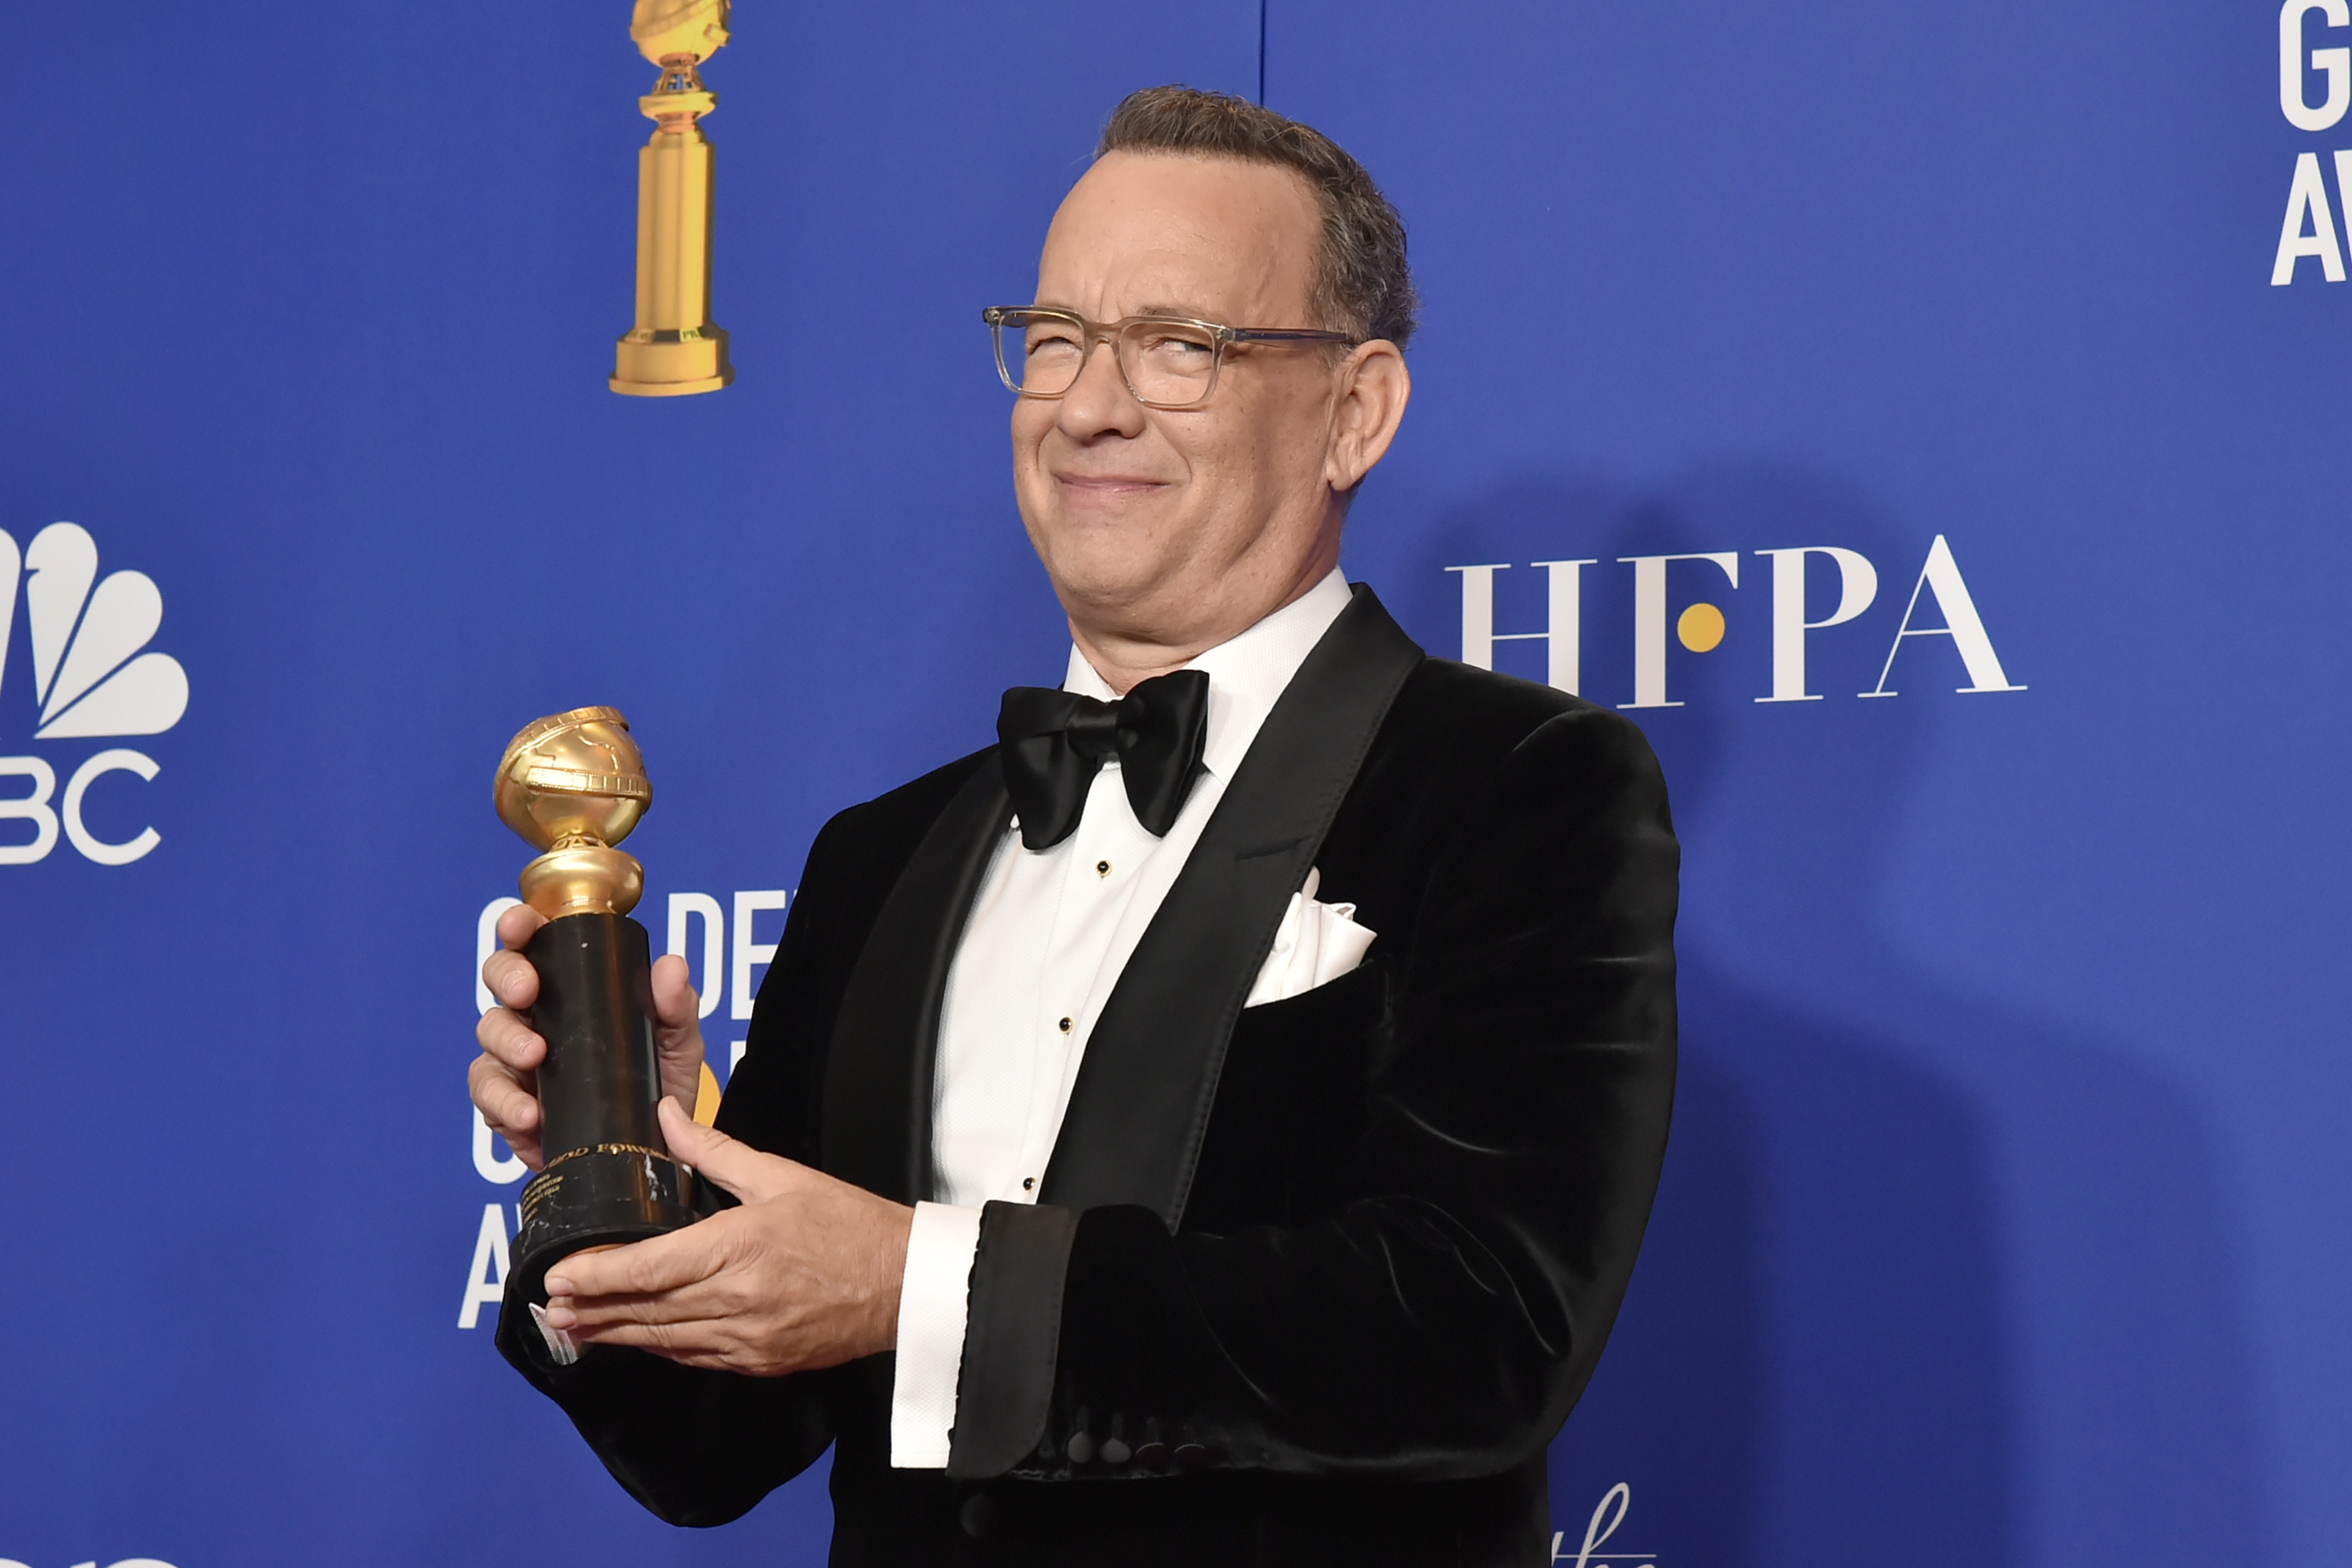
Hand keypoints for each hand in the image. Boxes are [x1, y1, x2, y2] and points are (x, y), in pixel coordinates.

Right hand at [469, 902, 707, 1170]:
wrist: (653, 1151)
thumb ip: (677, 1006)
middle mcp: (536, 1017)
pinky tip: (529, 1113)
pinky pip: (488, 1094)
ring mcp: (516, 1060)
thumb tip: (671, 966)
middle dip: (507, 977)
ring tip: (534, 1056)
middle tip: (527, 992)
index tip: (521, 925)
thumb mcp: (677, 1043)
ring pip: (488, 1033)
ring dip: (506, 1041)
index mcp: (572, 989)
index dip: (520, 926)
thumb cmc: (658, 1087)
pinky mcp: (507, 1105)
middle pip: (499, 979)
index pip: (536, 944)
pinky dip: (504, 1102)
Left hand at [540, 1098, 914, 1374]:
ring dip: (615, 1333)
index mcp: (740, 1246)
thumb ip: (715, 1151)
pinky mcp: (761, 1361)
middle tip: (549, 1307)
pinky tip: (637, 1338)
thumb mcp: (782, 1176)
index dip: (597, 1275)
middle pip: (646, 1308)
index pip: (649, 1267)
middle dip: (591, 1309)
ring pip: (664, 1339)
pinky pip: (695, 1356)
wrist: (906, 1283)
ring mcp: (749, 1338)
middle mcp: (739, 1299)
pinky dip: (660, 1346)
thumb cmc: (851, 1225)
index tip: (560, 1276)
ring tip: (574, 1328)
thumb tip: (669, 1116)